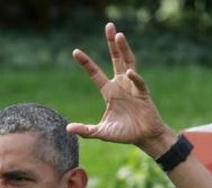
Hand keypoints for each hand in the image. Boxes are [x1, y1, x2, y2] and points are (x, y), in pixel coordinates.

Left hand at [67, 22, 174, 155]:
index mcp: (109, 92)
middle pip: (115, 58)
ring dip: (124, 49)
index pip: (95, 73)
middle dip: (111, 43)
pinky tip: (129, 72)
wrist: (144, 137)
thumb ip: (86, 130)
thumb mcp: (101, 132)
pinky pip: (138, 82)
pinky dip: (134, 78)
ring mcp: (132, 86)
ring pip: (128, 62)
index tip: (75, 51)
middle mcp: (120, 84)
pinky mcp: (143, 93)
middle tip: (109, 26)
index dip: (86, 62)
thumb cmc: (123, 133)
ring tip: (119, 35)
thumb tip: (67, 128)